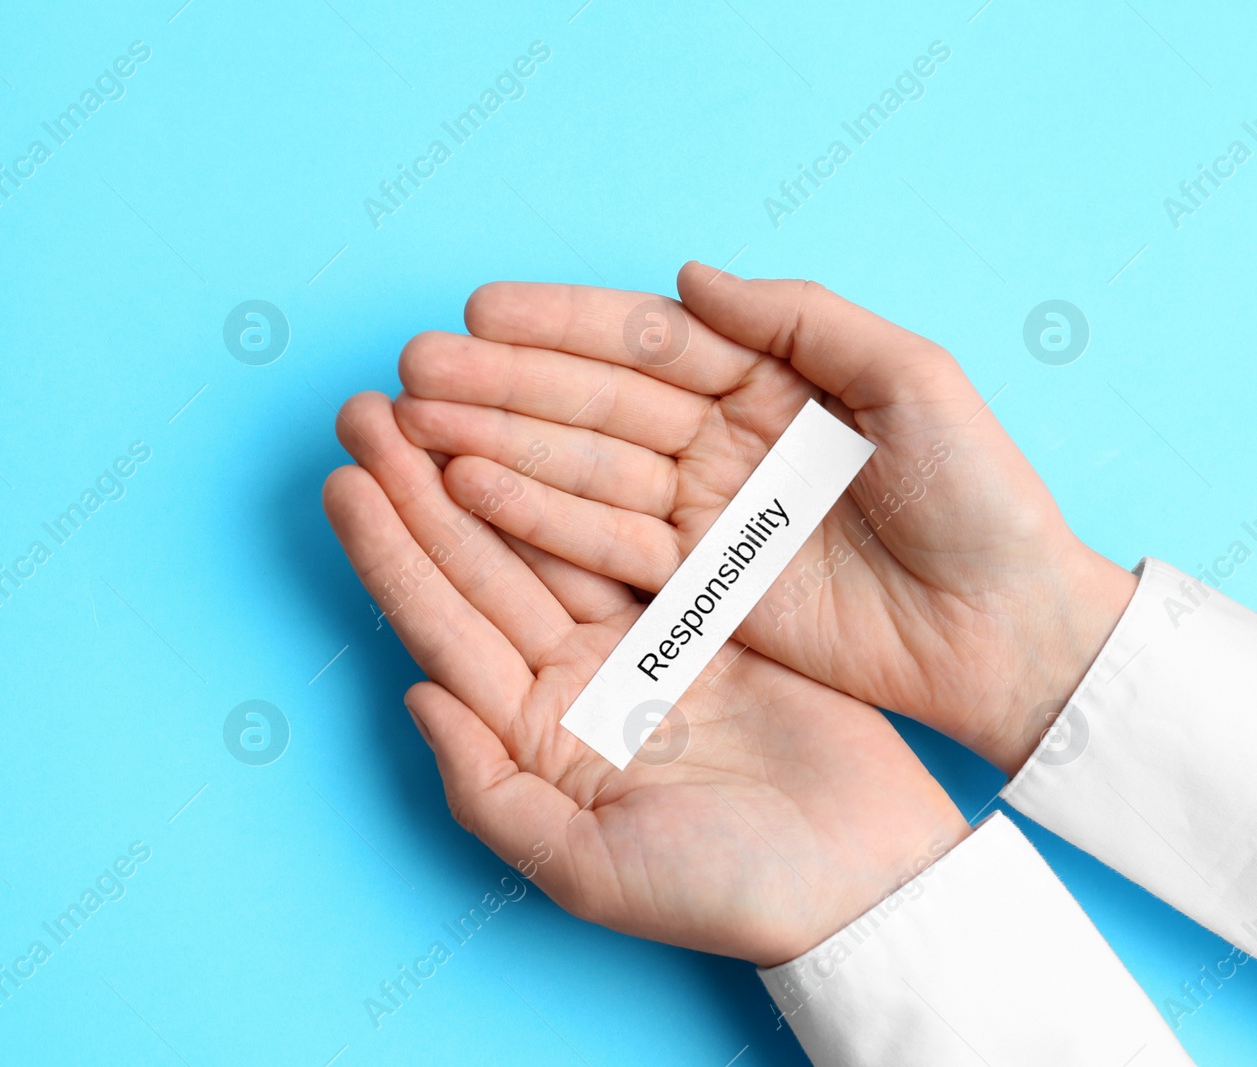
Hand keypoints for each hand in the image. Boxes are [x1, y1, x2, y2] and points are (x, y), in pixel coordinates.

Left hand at [323, 391, 967, 965]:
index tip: (343, 483)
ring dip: (484, 467)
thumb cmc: (730, 890)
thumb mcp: (587, 866)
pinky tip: (536, 427)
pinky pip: (625, 533)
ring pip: (540, 537)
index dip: (390, 557)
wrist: (864, 874)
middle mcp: (569, 683)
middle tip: (365, 410)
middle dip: (416, 490)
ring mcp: (632, 642)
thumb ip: (488, 791)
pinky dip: (579, 482)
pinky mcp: (698, 612)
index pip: (443, 632)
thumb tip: (413, 699)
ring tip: (429, 398)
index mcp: (532, 739)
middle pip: (478, 569)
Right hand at [388, 267, 1137, 774]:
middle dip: (506, 383)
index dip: (564, 323)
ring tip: (418, 425)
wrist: (1005, 628)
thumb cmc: (979, 495)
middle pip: (596, 402)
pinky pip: (603, 541)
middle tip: (417, 369)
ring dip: (500, 444)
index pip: (648, 339)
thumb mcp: (912, 380)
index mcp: (771, 378)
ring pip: (583, 467)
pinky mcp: (697, 584)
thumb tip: (688, 275)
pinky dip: (537, 517)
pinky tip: (471, 490)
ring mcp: (705, 512)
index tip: (482, 310)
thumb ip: (802, 320)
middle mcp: (724, 439)